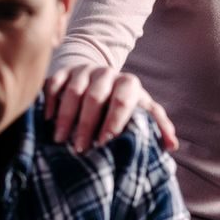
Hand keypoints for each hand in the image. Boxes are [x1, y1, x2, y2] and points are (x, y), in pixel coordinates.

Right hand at [44, 64, 178, 151]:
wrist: (99, 79)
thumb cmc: (123, 105)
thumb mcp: (142, 112)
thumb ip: (157, 126)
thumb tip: (172, 146)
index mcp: (128, 84)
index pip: (122, 100)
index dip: (114, 122)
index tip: (105, 143)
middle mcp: (106, 73)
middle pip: (95, 96)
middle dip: (86, 124)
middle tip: (80, 148)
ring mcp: (82, 71)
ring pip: (73, 91)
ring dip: (66, 117)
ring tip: (60, 140)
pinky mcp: (63, 71)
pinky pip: (53, 84)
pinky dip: (49, 102)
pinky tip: (47, 121)